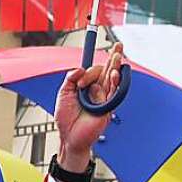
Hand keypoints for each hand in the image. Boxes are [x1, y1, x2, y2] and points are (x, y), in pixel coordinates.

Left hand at [54, 43, 124, 171]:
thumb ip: (70, 79)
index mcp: (86, 86)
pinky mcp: (108, 107)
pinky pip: (114, 93)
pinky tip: (115, 75)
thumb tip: (79, 68)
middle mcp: (97, 90)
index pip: (94, 69)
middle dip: (114, 57)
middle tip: (119, 46)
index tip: (102, 45)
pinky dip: (115, 83)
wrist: (69, 136)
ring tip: (116, 57)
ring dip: (115, 67)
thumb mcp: (63, 94)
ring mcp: (104, 98)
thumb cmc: (66, 118)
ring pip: (112, 79)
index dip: (97, 59)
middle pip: (107, 70)